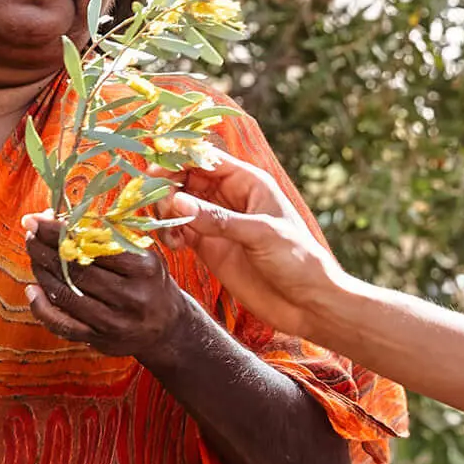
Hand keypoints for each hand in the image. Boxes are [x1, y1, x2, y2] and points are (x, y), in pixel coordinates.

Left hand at [23, 214, 197, 363]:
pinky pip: (62, 325)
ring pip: (66, 295)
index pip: (93, 244)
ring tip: (33, 253)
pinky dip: (41, 307)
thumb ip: (108, 237)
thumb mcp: (142, 254)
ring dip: (42, 271)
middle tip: (30, 232)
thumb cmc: (150, 282)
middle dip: (46, 248)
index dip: (60, 232)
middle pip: (76, 269)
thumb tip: (62, 218)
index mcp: (143, 268)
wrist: (169, 328)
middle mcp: (130, 297)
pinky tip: (32, 289)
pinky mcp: (100, 341)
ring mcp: (114, 322)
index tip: (38, 219)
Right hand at [164, 151, 347, 342]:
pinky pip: (180, 231)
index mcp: (247, 182)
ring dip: (165, 211)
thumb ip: (217, 220)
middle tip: (158, 206)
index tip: (155, 173)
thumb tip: (176, 201)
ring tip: (169, 229)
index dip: (179, 161)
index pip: (206, 159)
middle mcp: (229, 198)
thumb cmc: (297, 260)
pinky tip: (175, 244)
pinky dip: (170, 233)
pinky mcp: (210, 248)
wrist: (308, 304)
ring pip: (179, 204)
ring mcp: (217, 223)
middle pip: (186, 179)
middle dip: (167, 187)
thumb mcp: (260, 234)